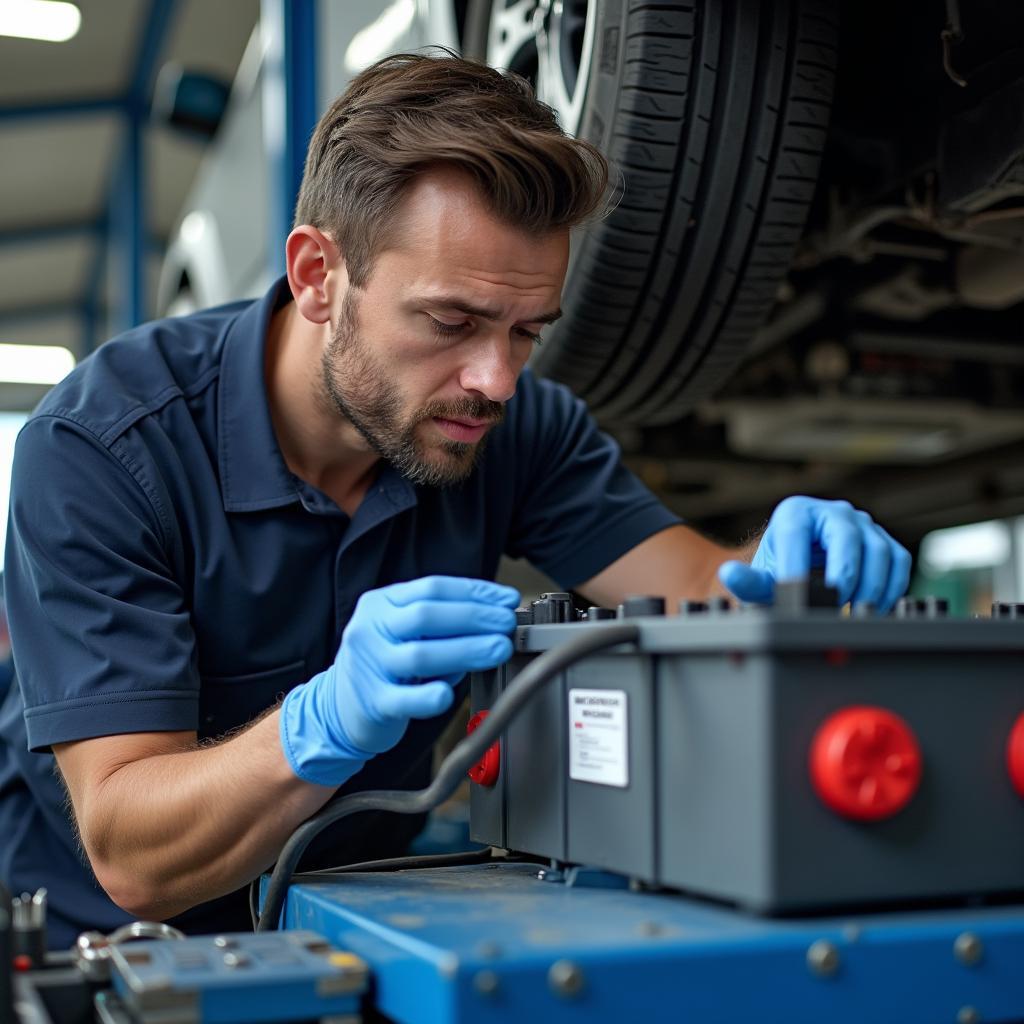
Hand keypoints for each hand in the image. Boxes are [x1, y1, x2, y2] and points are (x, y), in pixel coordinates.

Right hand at [279, 576, 519, 785]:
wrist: (336, 709)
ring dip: (466, 649)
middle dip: (475, 617)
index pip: (432, 588)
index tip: (506, 599)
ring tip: (498, 648)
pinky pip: (404, 699)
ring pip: (420, 654)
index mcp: (381, 604)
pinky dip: (428, 696)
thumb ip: (442, 622)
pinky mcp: (372, 703)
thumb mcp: (403, 632)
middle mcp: (370, 629)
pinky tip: (448, 693)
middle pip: (426, 616)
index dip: (474, 591)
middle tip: (506, 623)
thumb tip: (497, 614)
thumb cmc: (384, 665)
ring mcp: (368, 666)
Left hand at [717, 496, 910, 611]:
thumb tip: (729, 574)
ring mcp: (862, 524)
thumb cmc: (779, 569)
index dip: (799, 569)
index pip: (799, 536)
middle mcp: (833, 511)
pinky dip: (890, 589)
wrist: (798, 566)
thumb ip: (747, 581)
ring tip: (854, 613)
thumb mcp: (761, 576)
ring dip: (871, 588)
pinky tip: (872, 608)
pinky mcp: (883, 541)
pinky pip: (898, 562)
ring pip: (880, 551)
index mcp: (795, 512)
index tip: (797, 598)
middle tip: (833, 607)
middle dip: (843, 578)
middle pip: (848, 539)